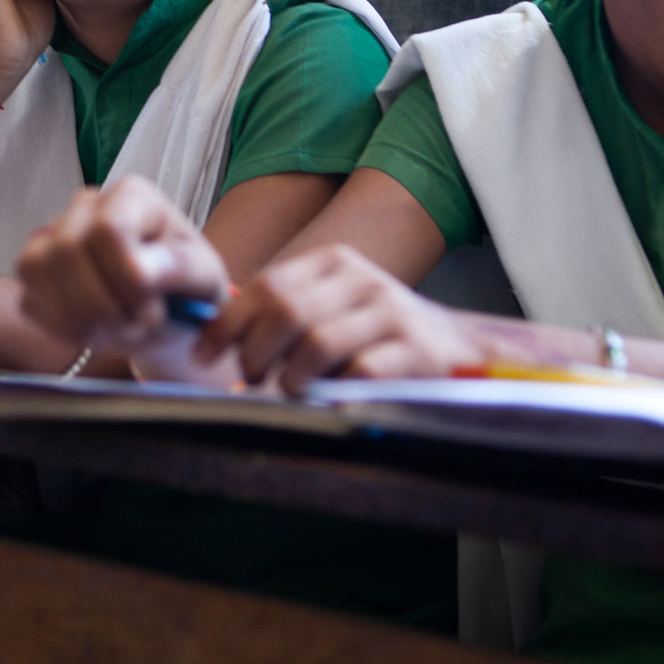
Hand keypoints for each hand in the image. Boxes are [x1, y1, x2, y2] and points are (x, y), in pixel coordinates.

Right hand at [16, 177, 230, 354]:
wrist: (165, 316)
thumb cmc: (187, 289)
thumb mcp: (205, 279)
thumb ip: (181, 268)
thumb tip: (140, 269)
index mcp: (132, 197)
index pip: (108, 229)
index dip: (125, 277)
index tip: (151, 306)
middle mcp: (87, 206)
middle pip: (67, 249)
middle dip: (103, 304)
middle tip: (137, 325)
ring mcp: (54, 235)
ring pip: (36, 269)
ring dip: (81, 318)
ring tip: (118, 330)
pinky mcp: (34, 270)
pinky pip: (29, 299)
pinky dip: (64, 328)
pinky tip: (95, 331)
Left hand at [196, 245, 487, 396]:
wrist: (459, 347)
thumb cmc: (378, 335)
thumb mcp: (333, 307)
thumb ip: (286, 314)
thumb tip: (214, 341)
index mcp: (335, 263)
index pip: (267, 285)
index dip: (228, 323)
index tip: (203, 353)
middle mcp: (363, 280)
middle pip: (287, 311)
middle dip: (254, 353)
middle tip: (249, 378)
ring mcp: (392, 313)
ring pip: (318, 344)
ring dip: (291, 378)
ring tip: (289, 391)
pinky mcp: (416, 351)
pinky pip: (360, 373)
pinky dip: (334, 392)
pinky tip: (328, 399)